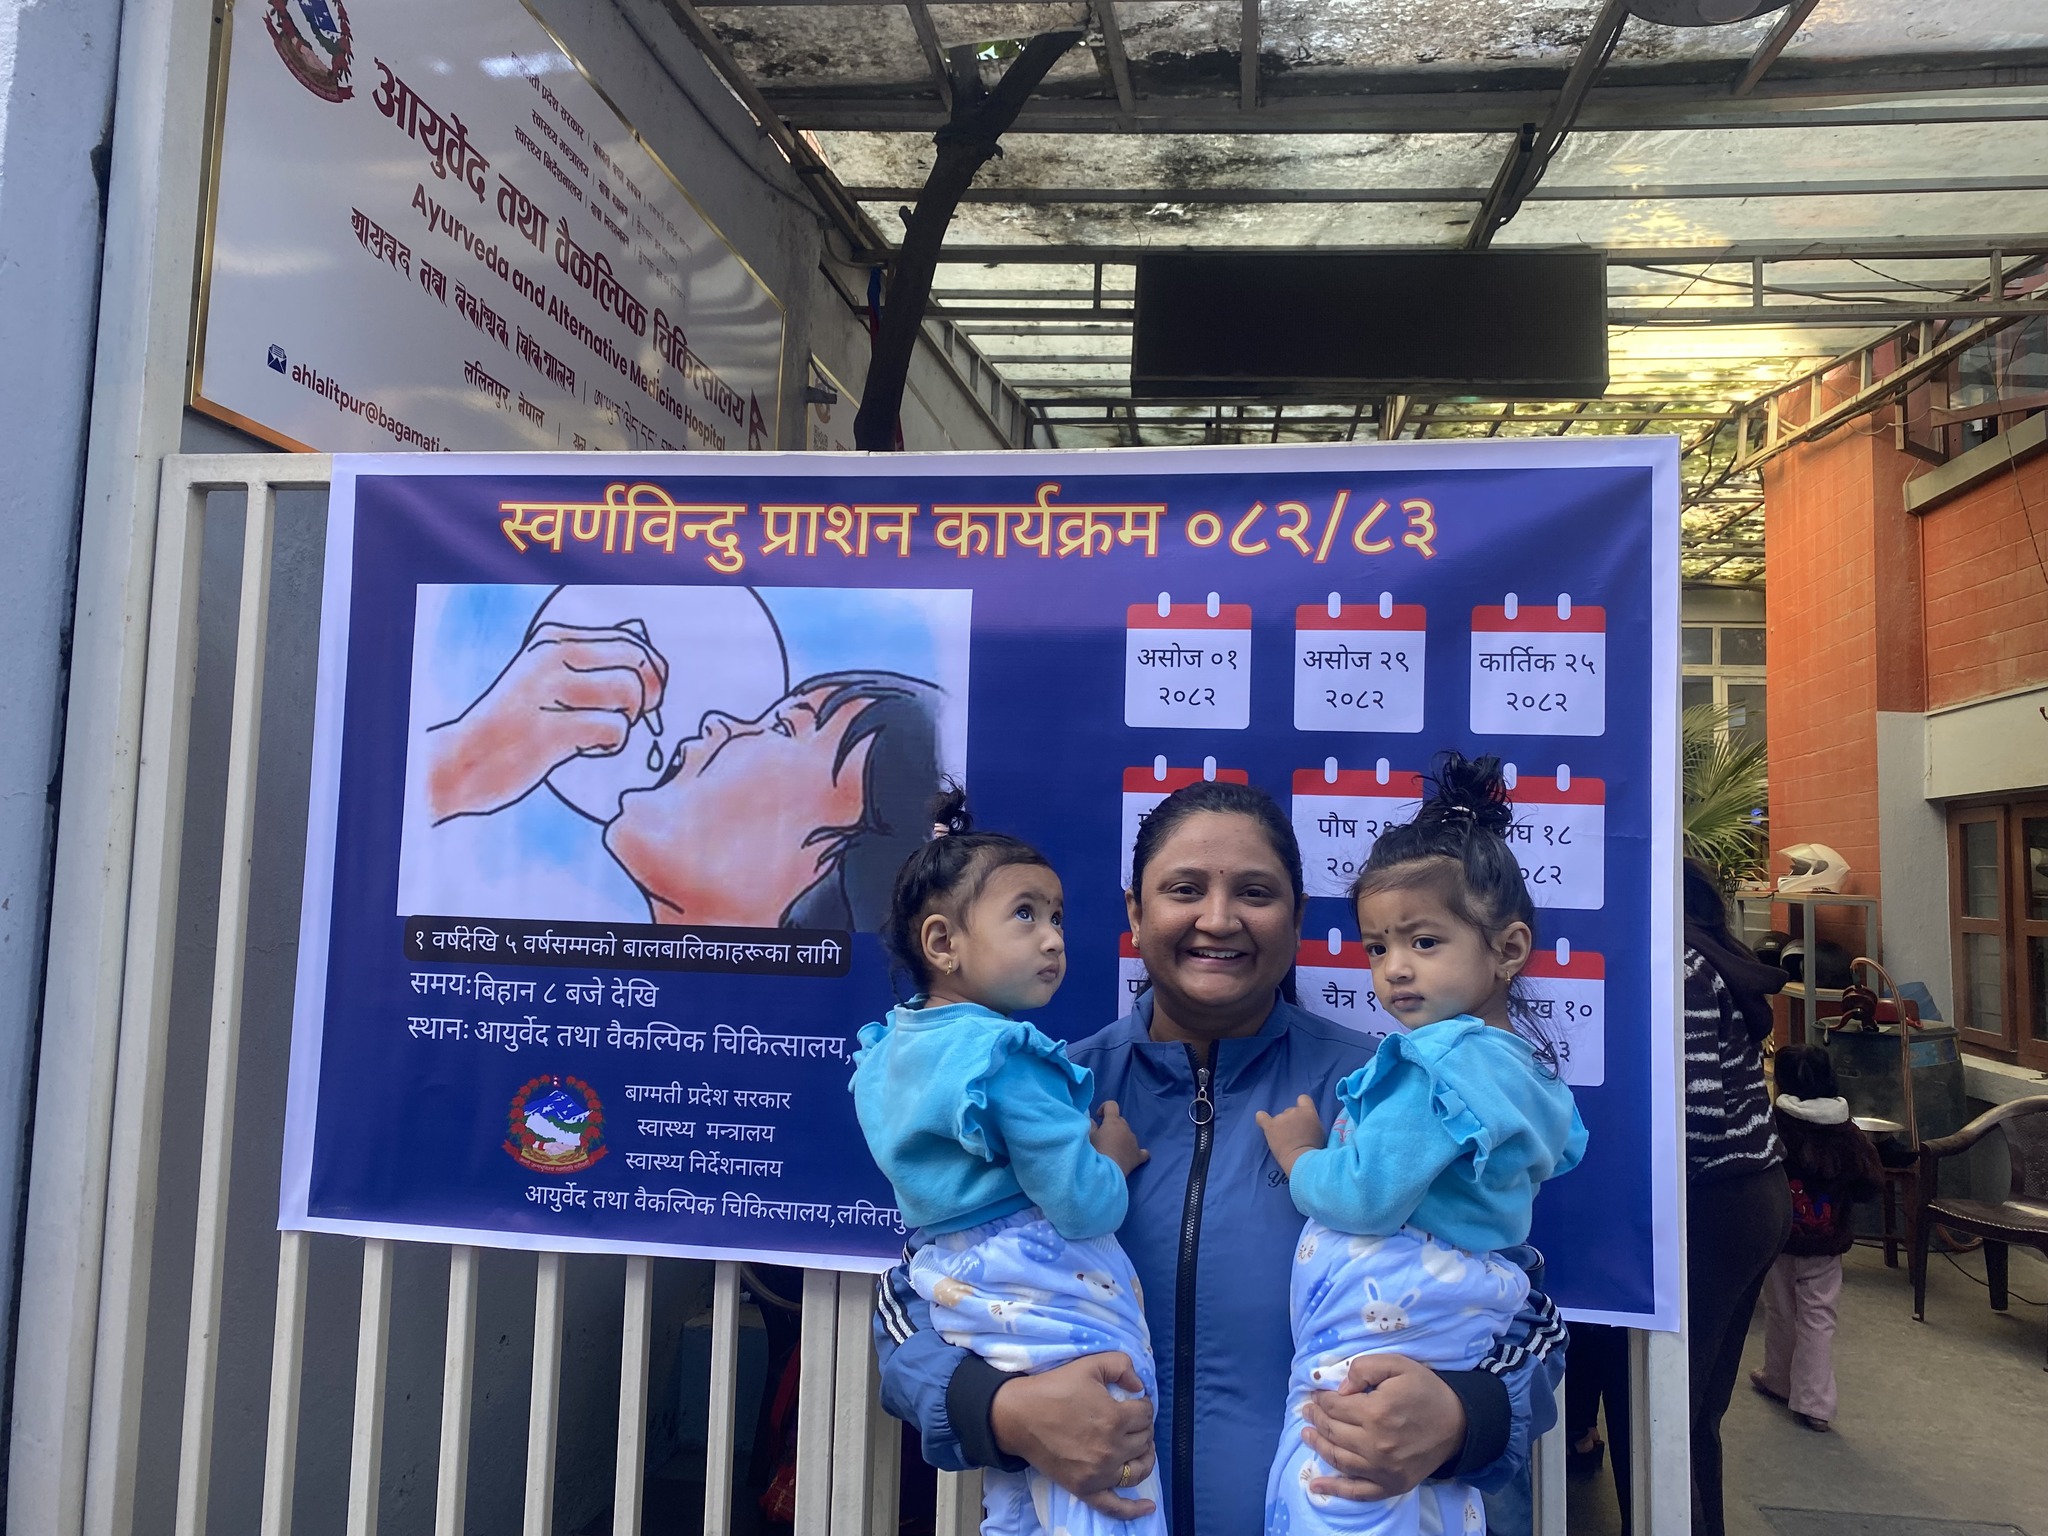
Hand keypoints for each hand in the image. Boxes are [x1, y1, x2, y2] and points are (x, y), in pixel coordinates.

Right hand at [424, 622, 666, 821]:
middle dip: (648, 695)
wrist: (463, 762)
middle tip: (632, 718)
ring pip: (630, 692)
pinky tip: (586, 750)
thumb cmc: (514, 725)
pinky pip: (614, 729)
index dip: (653, 670)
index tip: (649, 697)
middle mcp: (552, 655)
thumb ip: (588, 664)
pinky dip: (610, 745)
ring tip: (599, 735)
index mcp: (553, 638)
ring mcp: (549, 690)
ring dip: (627, 721)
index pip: (630, 640)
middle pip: (638, 663)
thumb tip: (653, 664)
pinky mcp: (550, 727)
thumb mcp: (544, 678)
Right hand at [990, 1353, 1157, 1519]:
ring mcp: (1099, 1473)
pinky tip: (1148, 1507)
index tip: (1132, 1401)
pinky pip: (1115, 1506)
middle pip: (1144, 1440)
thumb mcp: (1090, 1364)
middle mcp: (1111, 1449)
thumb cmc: (1053, 1388)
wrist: (1019, 1415)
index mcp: (1114, 1418)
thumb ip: (1122, 1365)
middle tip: (1131, 1419)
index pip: (1146, 1414)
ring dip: (1144, 1457)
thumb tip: (1140, 1386)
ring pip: (1138, 1470)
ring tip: (1140, 1447)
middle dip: (1142, 1427)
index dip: (1142, 1404)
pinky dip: (1133, 1509)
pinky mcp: (1085, 1489)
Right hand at [1091, 1101, 1149, 1175]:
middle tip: (1102, 1136)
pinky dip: (1137, 1152)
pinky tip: (1133, 1155)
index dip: (1105, 1108)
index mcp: (1113, 1122)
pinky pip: (1142, 1152)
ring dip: (1122, 1138)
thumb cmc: (1096, 1151)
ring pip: (1129, 1135)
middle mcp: (1126, 1129)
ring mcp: (1134, 1142)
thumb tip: (1093, 1121)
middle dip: (1112, 1125)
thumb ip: (1091, 1126)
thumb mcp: (1088, 1137)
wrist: (1106, 1171)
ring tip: (1113, 1149)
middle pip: (1120, 1121)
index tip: (1098, 1117)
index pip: (1112, 1105)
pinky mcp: (1138, 1155)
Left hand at [1255, 1094, 1325, 1175]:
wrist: (1301, 1158)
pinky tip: (1262, 1121)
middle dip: (1291, 1121)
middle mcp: (1294, 1111)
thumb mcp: (1319, 1131)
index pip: (1303, 1099)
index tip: (1301, 1117)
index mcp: (1308, 1111)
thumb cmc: (1314, 1149)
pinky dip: (1261, 1119)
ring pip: (1279, 1118)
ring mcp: (1281, 1118)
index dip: (1302, 1106)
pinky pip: (1261, 1118)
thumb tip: (1305, 1120)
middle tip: (1294, 1135)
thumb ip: (1311, 1121)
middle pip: (1290, 1111)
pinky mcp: (1270, 1126)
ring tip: (1284, 1140)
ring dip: (1281, 1126)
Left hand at [1301, 1354, 1464, 1500]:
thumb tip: (1340, 1389)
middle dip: (1316, 1419)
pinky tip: (1316, 1485)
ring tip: (1307, 1434)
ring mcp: (1383, 1469)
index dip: (1321, 1399)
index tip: (1316, 1394)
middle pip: (1333, 1432)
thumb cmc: (1426, 1390)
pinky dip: (1335, 1490)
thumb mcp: (1397, 1364)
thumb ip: (1364, 1368)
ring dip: (1318, 1446)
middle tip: (1308, 1410)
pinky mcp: (1392, 1485)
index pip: (1335, 1407)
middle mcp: (1376, 1445)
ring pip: (1338, 1459)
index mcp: (1376, 1412)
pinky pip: (1358, 1491)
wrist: (1458, 1423)